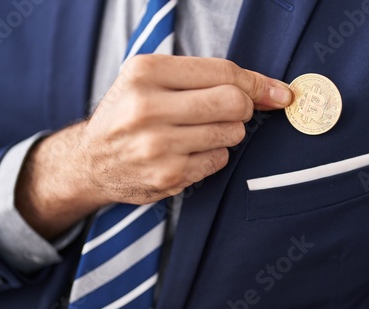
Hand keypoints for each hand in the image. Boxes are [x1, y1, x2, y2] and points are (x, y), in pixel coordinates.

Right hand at [16, 55, 291, 238]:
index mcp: (145, 72)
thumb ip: (206, 77)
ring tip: (199, 131)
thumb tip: (273, 91)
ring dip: (228, 132)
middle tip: (231, 111)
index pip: (223, 72)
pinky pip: (219, 160)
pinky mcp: (167, 176)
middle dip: (244, 108)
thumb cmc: (128, 114)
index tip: (276, 92)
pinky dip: (214, 154)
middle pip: (234, 103)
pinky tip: (190, 152)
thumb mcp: (151, 79)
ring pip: (232, 133)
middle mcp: (147, 108)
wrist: (91, 161)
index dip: (257, 82)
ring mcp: (157, 145)